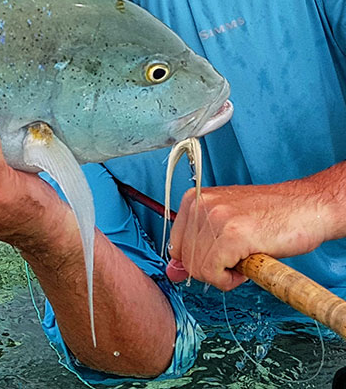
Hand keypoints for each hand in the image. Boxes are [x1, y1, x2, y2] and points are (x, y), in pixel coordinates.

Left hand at [166, 180, 330, 289]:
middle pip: (186, 260)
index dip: (200, 261)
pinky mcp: (233, 235)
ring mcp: (215, 218)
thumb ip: (196, 247)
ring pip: (199, 269)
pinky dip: (230, 280)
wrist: (308, 207)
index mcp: (192, 199)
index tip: (222, 257)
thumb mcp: (224, 226)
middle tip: (239, 258)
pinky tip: (250, 264)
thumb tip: (172, 273)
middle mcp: (199, 205)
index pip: (176, 247)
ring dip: (224, 275)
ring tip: (247, 257)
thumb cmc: (270, 217)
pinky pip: (215, 273)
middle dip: (212, 269)